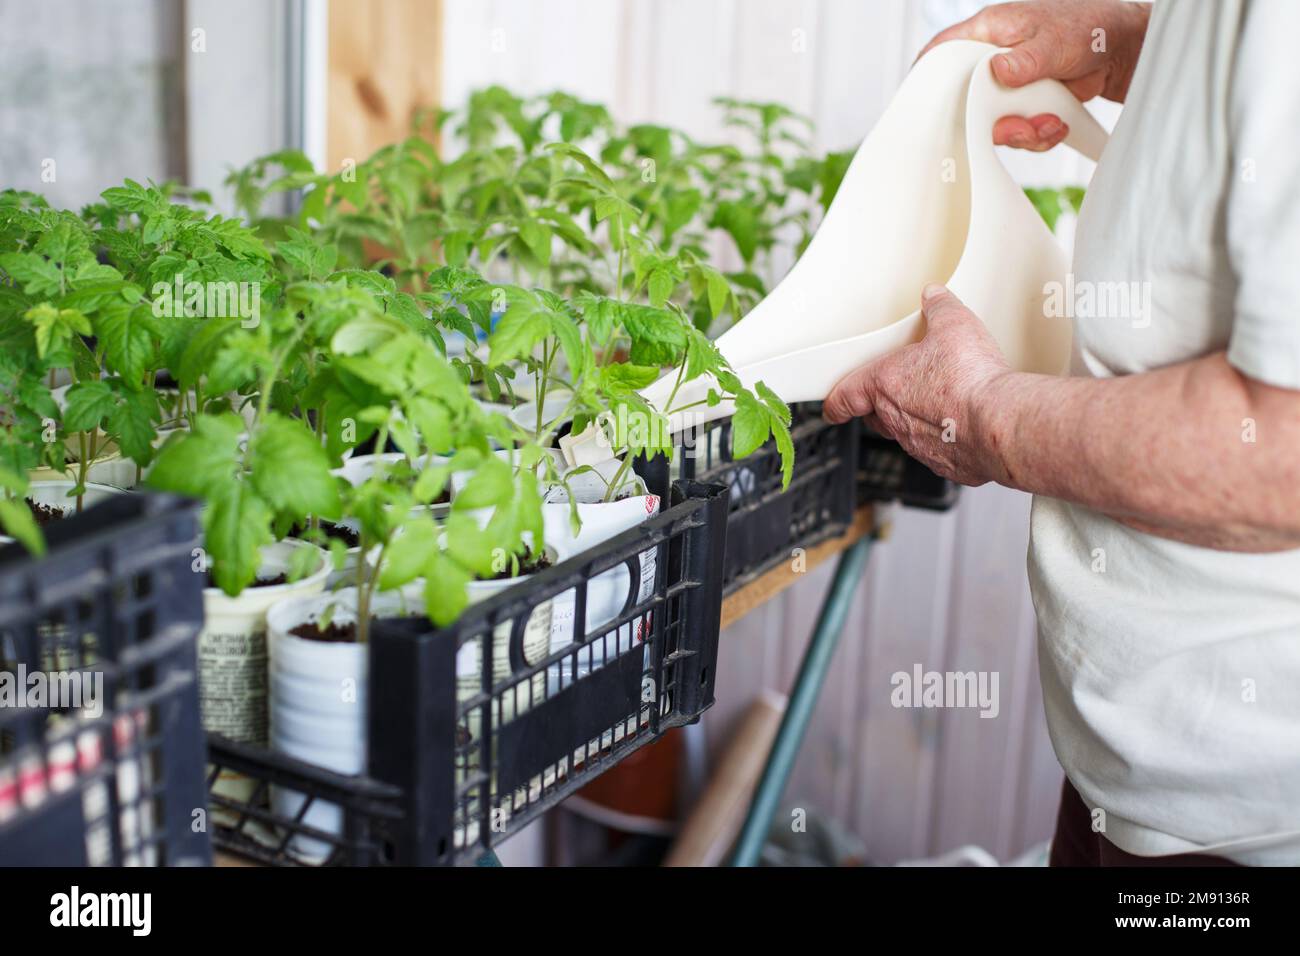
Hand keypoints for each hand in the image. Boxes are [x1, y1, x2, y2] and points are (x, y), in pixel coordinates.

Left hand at [823, 285, 1013, 486]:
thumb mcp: (954, 325)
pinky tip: (964, 427)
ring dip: (915, 421)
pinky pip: (939, 451)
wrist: (996, 424)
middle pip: (875, 416)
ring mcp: (919, 445)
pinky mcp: (947, 463)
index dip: (837, 401)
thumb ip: (940, 308)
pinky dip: (947, 440)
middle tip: (889, 396)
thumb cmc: (968, 380)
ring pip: (906, 435)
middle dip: (878, 407)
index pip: (846, 396)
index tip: (832, 407)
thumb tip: (935, 297)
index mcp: (885, 385)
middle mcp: (896, 420)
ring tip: (937, 404)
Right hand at [918, 0, 1150, 150]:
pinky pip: (1018, 133)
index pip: (943, 50)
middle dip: (990, 121)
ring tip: (1048, 123)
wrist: (1118, 51)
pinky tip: (1056, 123)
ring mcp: (1006, 88)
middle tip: (1014, 125)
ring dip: (1021, 132)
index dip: (927, 75)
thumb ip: (1024, 58)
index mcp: (988, 33)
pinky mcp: (1022, 107)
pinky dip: (1038, 136)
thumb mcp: (1053, 40)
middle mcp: (991, 62)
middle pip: (965, 100)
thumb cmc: (1086, 28)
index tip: (923, 101)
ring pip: (992, 123)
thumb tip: (997, 70)